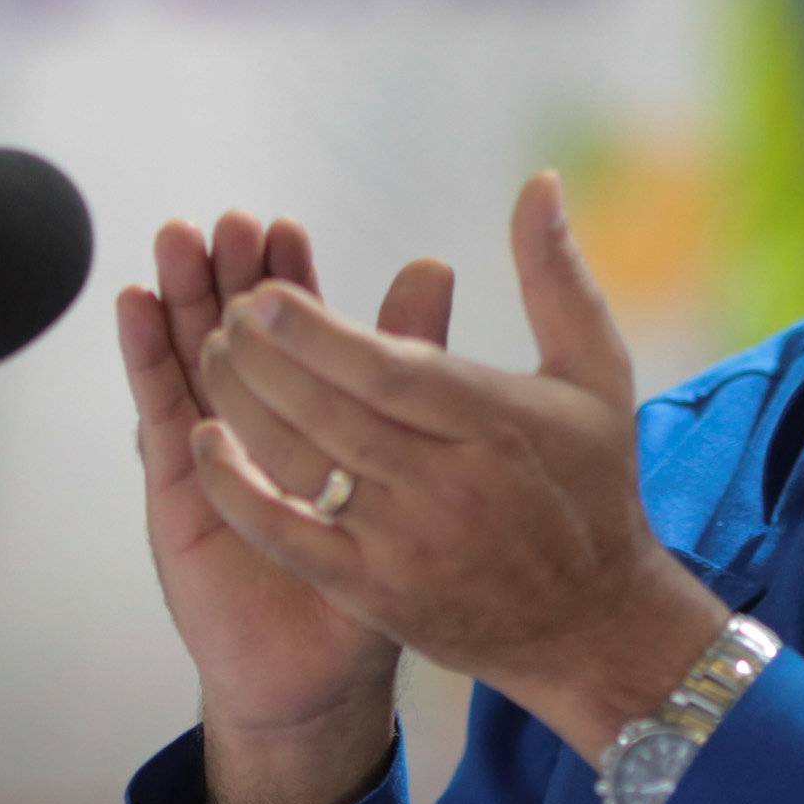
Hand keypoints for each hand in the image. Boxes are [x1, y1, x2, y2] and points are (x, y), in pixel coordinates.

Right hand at [118, 209, 453, 739]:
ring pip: (195, 358)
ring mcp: (218, 453)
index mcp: (320, 415)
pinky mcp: (181, 491)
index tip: (284, 227)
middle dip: (232, 275)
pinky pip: (163, 416)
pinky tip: (137, 310)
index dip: (290, 279)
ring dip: (183, 298)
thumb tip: (435, 266)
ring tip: (179, 241)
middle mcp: (264, 423)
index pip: (301, 332)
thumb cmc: (377, 563)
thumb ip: (417, 364)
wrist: (325, 667)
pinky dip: (148, 361)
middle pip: (239, 332)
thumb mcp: (411, 462)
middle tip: (230, 221)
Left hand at [185, 172, 727, 757]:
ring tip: (213, 354)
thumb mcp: (596, 369)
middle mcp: (448, 486)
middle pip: (332, 414)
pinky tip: (206, 443)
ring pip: (302, 467)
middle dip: (264, 359)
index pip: (392, 372)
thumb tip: (539, 183)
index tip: (266, 293)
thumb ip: (557, 275)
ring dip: (244, 406)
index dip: (319, 333)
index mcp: (498, 424)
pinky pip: (288, 537)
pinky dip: (240, 490)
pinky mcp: (374, 592)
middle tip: (227, 311)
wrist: (590, 619)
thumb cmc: (592, 482)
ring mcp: (406, 544)